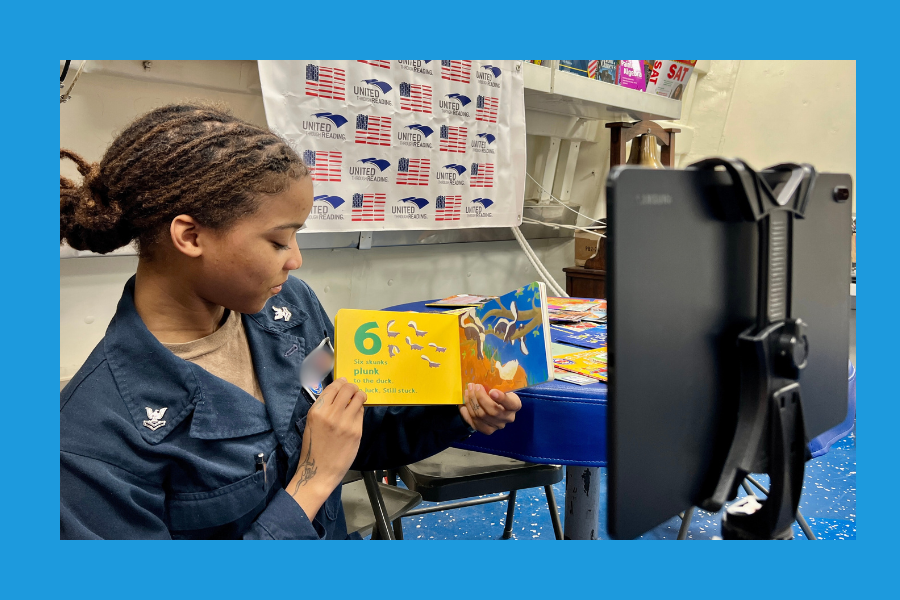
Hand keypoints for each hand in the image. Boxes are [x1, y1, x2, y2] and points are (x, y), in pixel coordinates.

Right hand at [287, 378, 365, 517]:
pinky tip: (355, 415)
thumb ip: (324, 407)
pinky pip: (361, 412)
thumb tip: (338, 393)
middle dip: (352, 387)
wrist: (320, 471)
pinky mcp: (356, 430)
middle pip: (348, 388)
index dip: (341, 382)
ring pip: (359, 397)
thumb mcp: (312, 423)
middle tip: (353, 391)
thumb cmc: (314, 447)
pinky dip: (359, 410)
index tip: (344, 382)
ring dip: (359, 396)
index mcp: (317, 411)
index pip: (333, 387)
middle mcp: (331, 413)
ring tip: (357, 400)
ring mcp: (345, 422)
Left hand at [460, 383, 521, 434]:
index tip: (492, 391)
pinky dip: (467, 410)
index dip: (501, 398)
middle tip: (474, 386)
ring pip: (481, 416)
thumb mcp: (502, 388)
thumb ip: (496, 385)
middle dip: (480, 397)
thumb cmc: (499, 393)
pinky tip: (464, 402)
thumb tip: (480, 383)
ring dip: (471, 402)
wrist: (497, 406)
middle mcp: (508, 418)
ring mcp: (497, 426)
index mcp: (514, 405)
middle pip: (493, 411)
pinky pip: (474, 421)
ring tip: (467, 391)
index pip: (511, 403)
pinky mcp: (487, 430)